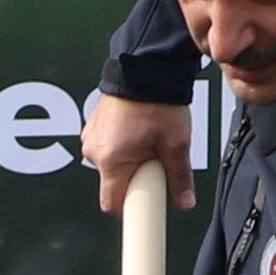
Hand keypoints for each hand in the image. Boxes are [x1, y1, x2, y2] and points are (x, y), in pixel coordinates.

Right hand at [81, 88, 198, 214]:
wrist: (145, 65)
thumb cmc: (157, 101)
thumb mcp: (175, 144)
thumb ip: (179, 177)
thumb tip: (185, 202)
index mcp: (110, 160)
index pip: (112, 204)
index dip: (131, 208)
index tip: (146, 205)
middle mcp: (94, 151)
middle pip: (115, 182)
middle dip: (136, 177)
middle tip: (157, 158)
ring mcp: (91, 136)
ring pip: (112, 163)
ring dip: (130, 159)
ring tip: (150, 138)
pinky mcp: (94, 125)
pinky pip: (108, 146)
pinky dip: (123, 144)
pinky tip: (139, 129)